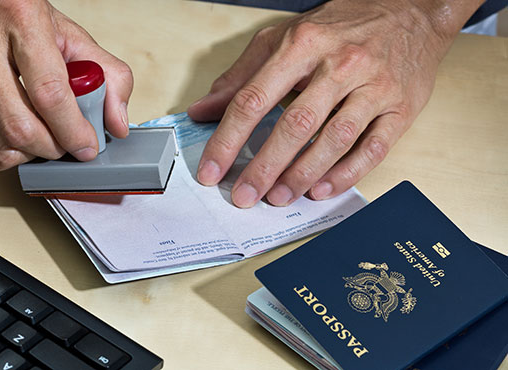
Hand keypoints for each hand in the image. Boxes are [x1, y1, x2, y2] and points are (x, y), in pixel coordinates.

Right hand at [0, 0, 132, 172]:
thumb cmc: (8, 10)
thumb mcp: (65, 30)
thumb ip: (106, 72)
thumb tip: (117, 123)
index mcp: (19, 21)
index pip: (50, 94)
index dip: (75, 131)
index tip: (88, 145)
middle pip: (22, 129)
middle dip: (55, 148)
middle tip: (67, 141)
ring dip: (31, 156)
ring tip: (43, 138)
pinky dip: (4, 159)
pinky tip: (15, 141)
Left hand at [188, 0, 480, 207]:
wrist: (410, 11)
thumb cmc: (340, 27)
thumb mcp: (283, 38)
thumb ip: (241, 76)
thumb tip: (202, 111)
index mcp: (302, 44)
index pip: (254, 98)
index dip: (228, 139)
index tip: (211, 171)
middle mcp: (340, 64)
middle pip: (295, 124)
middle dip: (265, 166)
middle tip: (244, 195)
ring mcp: (374, 86)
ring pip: (334, 139)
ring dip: (302, 174)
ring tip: (278, 197)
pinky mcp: (401, 107)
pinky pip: (373, 148)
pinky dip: (346, 174)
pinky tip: (321, 190)